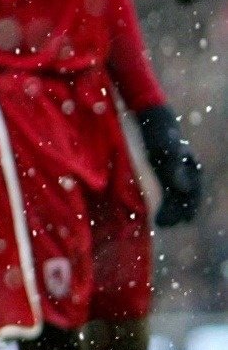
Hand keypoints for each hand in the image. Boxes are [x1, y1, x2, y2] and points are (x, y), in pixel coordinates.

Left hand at [136, 105, 203, 226]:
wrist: (155, 124)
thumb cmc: (163, 136)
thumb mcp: (167, 151)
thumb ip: (174, 169)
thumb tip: (184, 190)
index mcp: (192, 170)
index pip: (193, 194)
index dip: (188, 208)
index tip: (184, 221)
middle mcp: (188, 174)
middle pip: (186, 199)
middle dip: (178, 213)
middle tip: (166, 226)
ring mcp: (177, 175)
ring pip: (177, 198)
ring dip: (171, 212)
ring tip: (161, 224)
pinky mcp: (165, 176)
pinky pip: (168, 194)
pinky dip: (165, 205)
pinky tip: (158, 215)